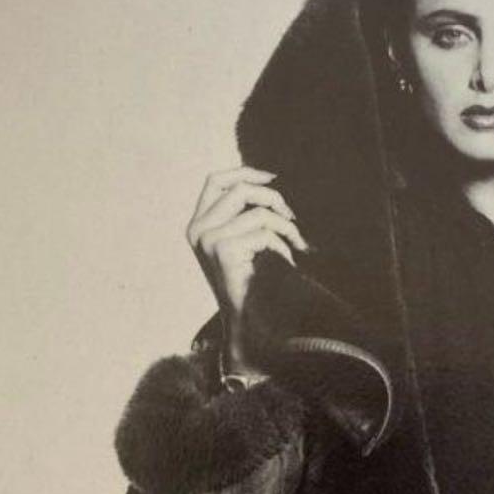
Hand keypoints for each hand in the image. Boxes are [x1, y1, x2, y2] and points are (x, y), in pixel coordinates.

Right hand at [186, 166, 308, 372]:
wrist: (245, 322)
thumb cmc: (252, 284)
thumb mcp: (243, 244)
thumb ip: (245, 216)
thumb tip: (271, 183)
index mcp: (197, 224)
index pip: (215, 180)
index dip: (245, 172)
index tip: (274, 177)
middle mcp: (197, 229)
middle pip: (239, 189)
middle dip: (273, 198)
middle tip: (293, 217)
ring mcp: (207, 239)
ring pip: (257, 212)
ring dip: (285, 227)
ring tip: (296, 244)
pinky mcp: (223, 250)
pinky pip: (264, 233)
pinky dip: (283, 246)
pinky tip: (287, 262)